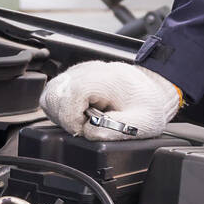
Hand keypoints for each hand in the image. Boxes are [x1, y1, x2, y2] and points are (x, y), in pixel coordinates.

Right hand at [40, 61, 181, 140]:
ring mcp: (80, 72)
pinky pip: (55, 93)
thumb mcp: (142, 123)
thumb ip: (114, 130)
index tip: (82, 129)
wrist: (153, 90)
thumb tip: (87, 132)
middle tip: (82, 127)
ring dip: (59, 113)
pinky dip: (60, 108)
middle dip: (63, 117)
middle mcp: (89, 70)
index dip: (71, 117)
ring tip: (80, 121)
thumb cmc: (149, 104)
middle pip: (55, 92)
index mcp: (107, 79)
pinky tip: (77, 115)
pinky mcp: (75, 77)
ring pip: (50, 93)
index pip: (72, 94)